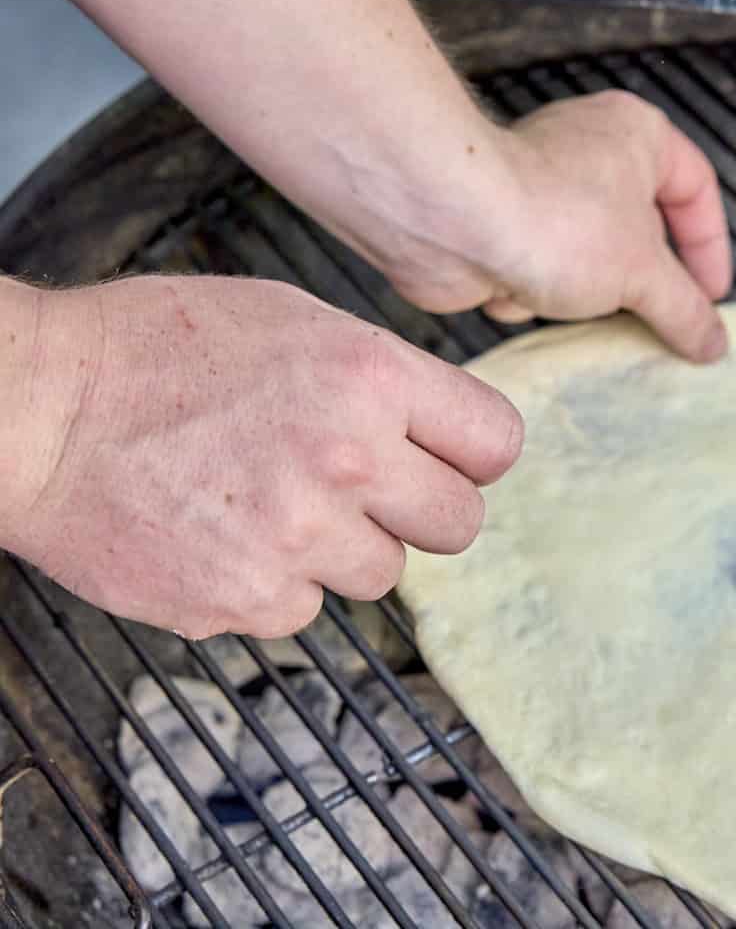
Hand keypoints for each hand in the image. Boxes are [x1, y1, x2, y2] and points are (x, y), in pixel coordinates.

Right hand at [3, 276, 520, 639]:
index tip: (450, 460)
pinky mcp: (244, 599)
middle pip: (459, 524)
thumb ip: (379, 375)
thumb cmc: (152, 351)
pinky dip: (274, 583)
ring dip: (341, 548)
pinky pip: (303, 609)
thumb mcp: (288, 319)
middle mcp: (346, 458)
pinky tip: (224, 534)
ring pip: (381, 574)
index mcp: (369, 376)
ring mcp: (296, 537)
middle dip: (420, 511)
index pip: (496, 442)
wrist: (34, 411)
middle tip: (365, 490)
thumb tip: (442, 427)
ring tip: (270, 501)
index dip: (474, 455)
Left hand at [368, 91, 733, 361]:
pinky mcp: (497, 222)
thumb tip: (714, 344)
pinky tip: (516, 293)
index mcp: (638, 135)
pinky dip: (528, 292)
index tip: (711, 298)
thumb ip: (685, 309)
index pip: (695, 188)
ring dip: (578, 293)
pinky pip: (535, 270)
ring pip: (586, 257)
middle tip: (657, 322)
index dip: (710, 247)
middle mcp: (589, 150)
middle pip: (638, 229)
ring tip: (574, 308)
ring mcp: (540, 186)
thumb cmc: (561, 223)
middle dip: (638, 282)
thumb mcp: (643, 274)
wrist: (450, 220)